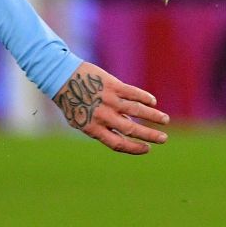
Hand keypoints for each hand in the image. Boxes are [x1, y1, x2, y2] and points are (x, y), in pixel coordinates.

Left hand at [53, 62, 168, 153]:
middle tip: (164, 138)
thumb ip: (102, 126)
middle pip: (130, 129)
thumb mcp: (81, 119)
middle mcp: (101, 115)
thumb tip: (128, 126)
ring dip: (153, 116)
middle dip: (150, 135)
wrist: (61, 77)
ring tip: (164, 120)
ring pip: (136, 110)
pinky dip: (145, 98)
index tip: (147, 148)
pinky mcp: (112, 85)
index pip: (117, 143)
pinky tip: (153, 102)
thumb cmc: (72, 102)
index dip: (134, 148)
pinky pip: (133, 93)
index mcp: (92, 128)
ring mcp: (108, 100)